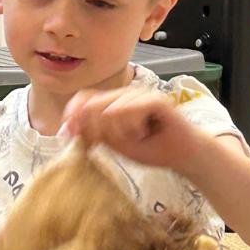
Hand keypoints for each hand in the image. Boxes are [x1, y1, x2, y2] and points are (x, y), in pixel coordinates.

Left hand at [62, 85, 207, 173]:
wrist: (182, 155)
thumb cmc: (151, 148)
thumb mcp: (115, 144)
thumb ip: (93, 134)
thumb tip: (67, 128)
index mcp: (113, 103)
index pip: (84, 98)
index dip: (73, 113)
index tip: (70, 133)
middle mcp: (125, 95)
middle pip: (94, 104)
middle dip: (97, 129)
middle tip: (112, 142)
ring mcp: (140, 94)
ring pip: (111, 109)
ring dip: (119, 131)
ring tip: (135, 137)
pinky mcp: (155, 99)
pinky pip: (130, 109)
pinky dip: (132, 125)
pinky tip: (142, 132)